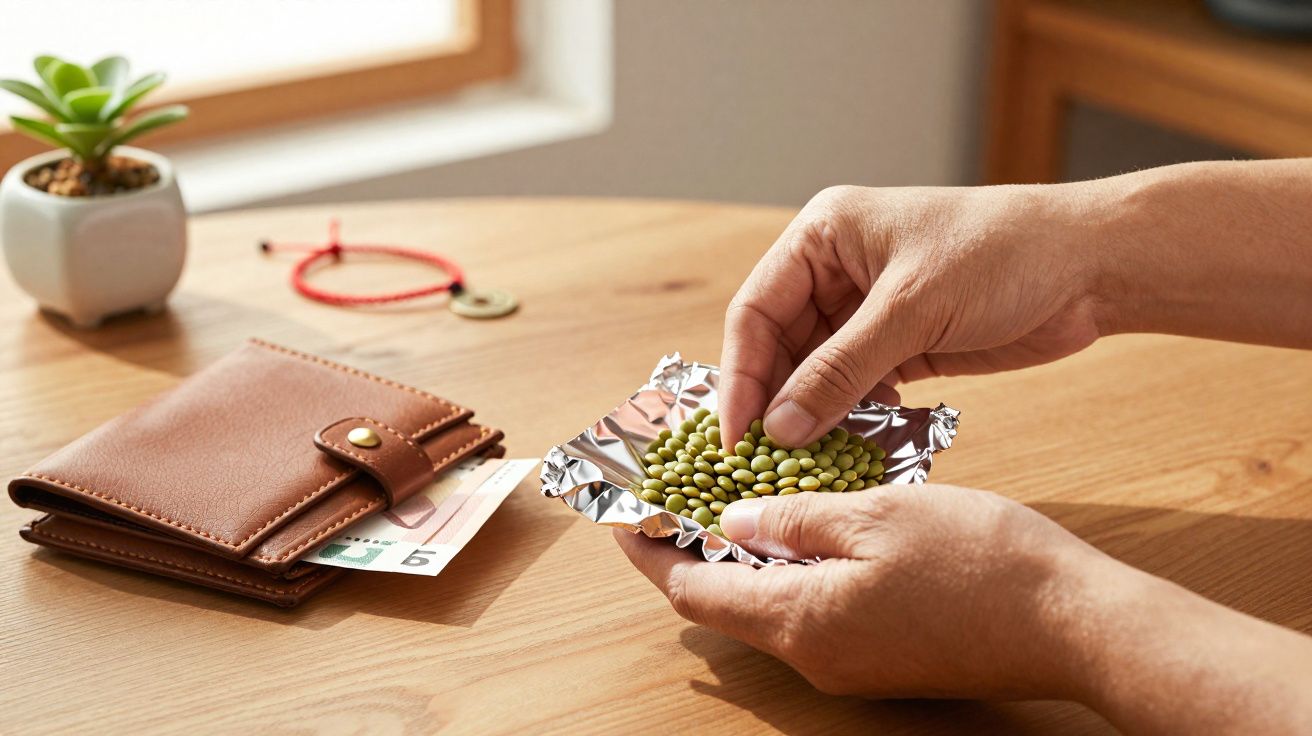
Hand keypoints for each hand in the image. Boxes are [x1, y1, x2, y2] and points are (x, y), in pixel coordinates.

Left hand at [613, 485, 1105, 699]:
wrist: (1073, 623)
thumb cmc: (981, 563)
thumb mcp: (874, 516)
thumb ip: (793, 520)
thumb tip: (735, 521)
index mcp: (802, 622)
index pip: (693, 592)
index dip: (651, 552)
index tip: (624, 513)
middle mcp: (816, 656)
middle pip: (725, 601)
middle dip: (693, 547)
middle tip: (678, 492)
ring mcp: (851, 662)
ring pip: (770, 603)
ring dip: (745, 553)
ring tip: (734, 493)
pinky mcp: (883, 655)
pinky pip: (813, 609)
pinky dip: (790, 566)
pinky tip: (803, 521)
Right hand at [719, 182, 1106, 447]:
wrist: (1091, 264)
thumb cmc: (1002, 255)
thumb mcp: (911, 309)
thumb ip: (840, 370)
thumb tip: (779, 430)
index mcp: (824, 235)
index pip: (756, 311)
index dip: (740, 376)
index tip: (735, 436)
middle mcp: (836, 269)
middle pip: (779, 346)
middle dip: (773, 402)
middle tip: (760, 464)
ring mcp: (868, 309)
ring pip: (816, 372)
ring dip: (811, 417)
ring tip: (801, 466)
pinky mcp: (901, 342)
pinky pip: (856, 387)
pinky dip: (849, 418)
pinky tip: (847, 449)